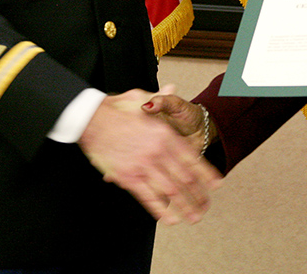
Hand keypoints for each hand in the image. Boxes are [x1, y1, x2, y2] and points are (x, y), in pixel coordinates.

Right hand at [77, 89, 221, 224]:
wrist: (91, 119)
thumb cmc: (115, 109)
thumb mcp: (141, 98)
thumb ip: (160, 98)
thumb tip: (171, 88)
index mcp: (164, 134)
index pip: (191, 158)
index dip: (206, 174)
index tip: (216, 184)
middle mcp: (157, 151)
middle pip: (185, 178)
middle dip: (198, 195)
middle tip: (206, 206)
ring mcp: (144, 165)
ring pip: (170, 191)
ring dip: (184, 206)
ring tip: (194, 217)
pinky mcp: (128, 177)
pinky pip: (148, 197)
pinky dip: (160, 209)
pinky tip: (169, 218)